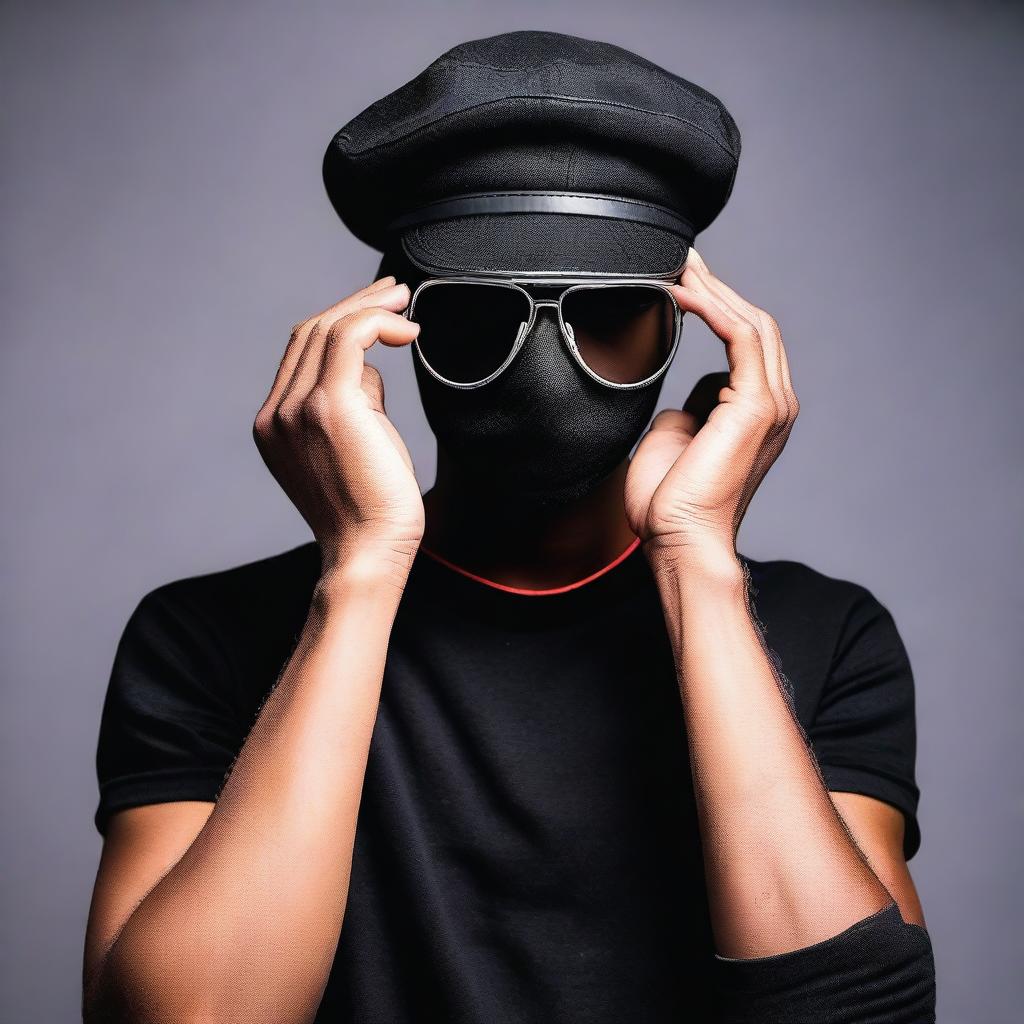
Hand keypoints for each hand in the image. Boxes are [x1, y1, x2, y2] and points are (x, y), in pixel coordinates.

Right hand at [253, 276, 424, 581]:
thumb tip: (370, 366)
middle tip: (396, 291)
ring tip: (406, 300)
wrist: (370, 553)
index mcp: (275, 423)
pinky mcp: (327, 407)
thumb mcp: (355, 443)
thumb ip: (353, 401)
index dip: (339, 320)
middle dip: (356, 303)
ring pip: (328, 328)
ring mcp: (296, 409)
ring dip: (370, 306)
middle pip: (310, 332)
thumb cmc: (372, 507)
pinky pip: (350, 339)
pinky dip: (379, 322)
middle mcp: (276, 413)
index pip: (300, 352)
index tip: (378, 308)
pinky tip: (408, 331)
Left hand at [625, 248, 798, 561]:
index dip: (716, 306)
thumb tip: (688, 393)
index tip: (681, 280)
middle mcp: (774, 403)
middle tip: (679, 258)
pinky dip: (712, 309)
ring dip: (714, 290)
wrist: (677, 539)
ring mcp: (772, 403)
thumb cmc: (670, 502)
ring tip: (678, 266)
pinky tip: (682, 294)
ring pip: (752, 324)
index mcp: (757, 411)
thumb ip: (692, 407)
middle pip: (753, 324)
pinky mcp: (758, 404)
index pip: (745, 342)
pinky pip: (740, 337)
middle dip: (716, 287)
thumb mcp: (678, 437)